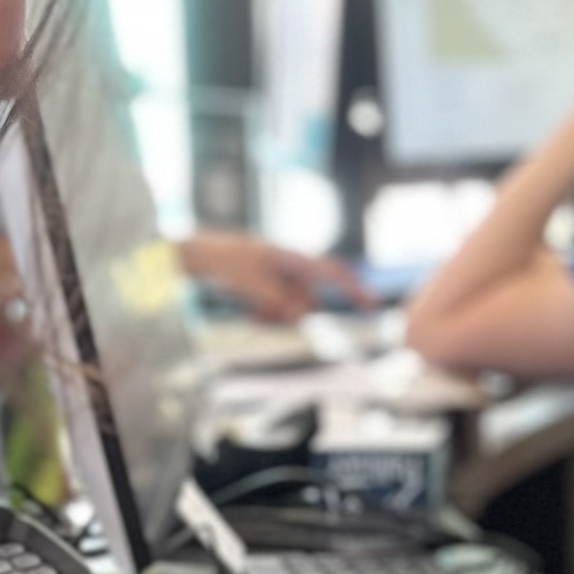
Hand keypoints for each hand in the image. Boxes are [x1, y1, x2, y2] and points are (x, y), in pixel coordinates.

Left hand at [176, 230, 374, 322]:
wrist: (201, 255)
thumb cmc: (226, 259)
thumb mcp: (252, 280)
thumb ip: (279, 299)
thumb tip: (300, 316)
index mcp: (294, 258)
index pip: (333, 272)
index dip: (355, 288)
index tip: (372, 306)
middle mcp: (293, 269)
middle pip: (309, 301)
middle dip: (292, 314)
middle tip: (265, 316)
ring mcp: (282, 279)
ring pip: (293, 310)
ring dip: (277, 317)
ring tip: (254, 313)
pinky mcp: (270, 289)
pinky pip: (279, 310)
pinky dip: (269, 316)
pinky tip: (252, 313)